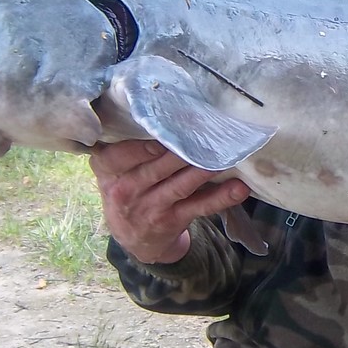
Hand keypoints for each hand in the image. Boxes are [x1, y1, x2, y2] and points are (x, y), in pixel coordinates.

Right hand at [90, 139, 249, 265]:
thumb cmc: (127, 188)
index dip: (143, 145)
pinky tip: (239, 188)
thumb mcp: (114, 170)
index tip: (166, 127)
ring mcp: (151, 207)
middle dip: (182, 150)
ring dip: (204, 170)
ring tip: (225, 156)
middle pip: (157, 167)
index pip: (120, 155)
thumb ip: (127, 145)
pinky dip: (220, 198)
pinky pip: (199, 207)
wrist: (133, 237)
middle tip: (206, 130)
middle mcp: (127, 190)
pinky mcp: (172, 221)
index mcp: (109, 171)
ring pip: (180, 185)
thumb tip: (161, 110)